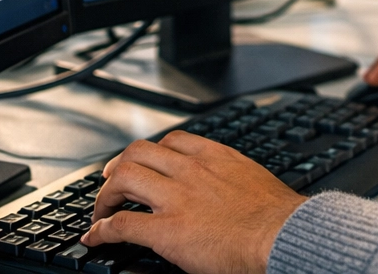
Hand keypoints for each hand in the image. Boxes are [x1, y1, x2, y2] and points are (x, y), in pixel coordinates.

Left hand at [85, 131, 304, 273]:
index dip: (150, 152)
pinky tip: (96, 236)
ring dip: (105, 195)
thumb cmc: (277, 217)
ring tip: (101, 209)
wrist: (280, 236)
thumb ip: (234, 178)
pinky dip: (102, 229)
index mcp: (214, 158)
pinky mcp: (165, 230)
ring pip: (123, 179)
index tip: (144, 161)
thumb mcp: (255, 181)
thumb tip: (234, 190)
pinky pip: (122, 224)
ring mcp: (175, 199)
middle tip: (111, 180)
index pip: (172, 141)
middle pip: (138, 153)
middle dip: (119, 166)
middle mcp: (190, 171)